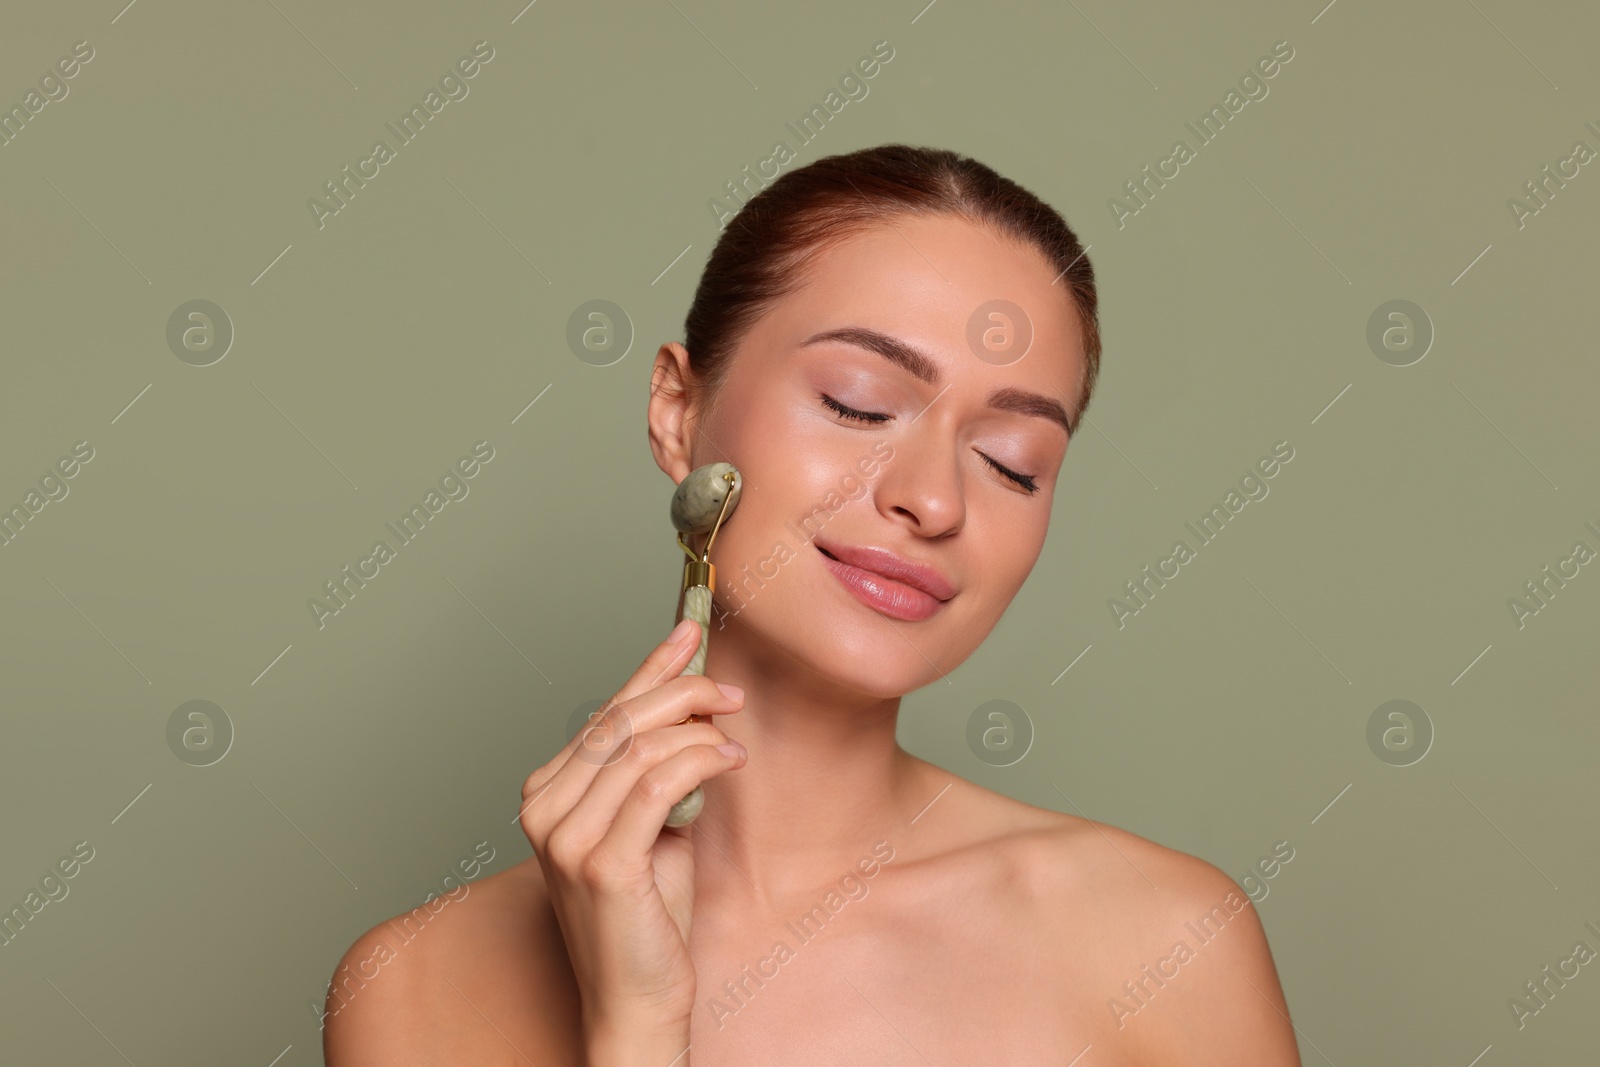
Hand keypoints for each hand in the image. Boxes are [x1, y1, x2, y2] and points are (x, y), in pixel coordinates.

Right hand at [520, 619, 746, 1048]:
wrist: (637, 999)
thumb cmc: (648, 915)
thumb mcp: (652, 823)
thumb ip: (655, 768)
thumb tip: (692, 706)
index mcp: (547, 793)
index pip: (604, 712)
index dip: (650, 667)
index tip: (689, 632)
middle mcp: (544, 809)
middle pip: (619, 721)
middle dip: (682, 692)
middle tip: (730, 692)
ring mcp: (566, 837)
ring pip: (638, 747)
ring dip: (697, 732)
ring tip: (732, 741)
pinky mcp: (600, 863)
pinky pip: (657, 784)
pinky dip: (699, 761)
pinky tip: (726, 762)